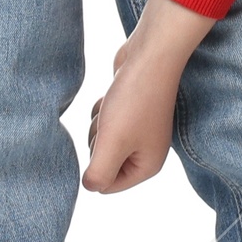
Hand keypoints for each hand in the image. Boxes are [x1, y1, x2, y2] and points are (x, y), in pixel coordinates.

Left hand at [82, 0, 214, 194]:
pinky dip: (102, 110)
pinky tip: (113, 97)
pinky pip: (104, 122)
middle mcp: (145, 151)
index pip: (109, 186)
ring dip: (99, 124)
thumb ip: (98, 175)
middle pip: (103, 163)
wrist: (151, 55)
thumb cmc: (134, 100)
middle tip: (111, 122)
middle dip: (99, 142)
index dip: (98, 166)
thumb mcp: (112, 144)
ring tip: (113, 107)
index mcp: (148, 166)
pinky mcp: (130, 112)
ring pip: (100, 141)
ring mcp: (138, 131)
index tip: (105, 142)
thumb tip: (90, 186)